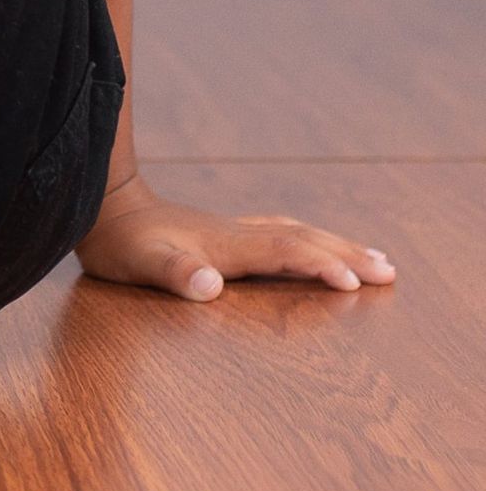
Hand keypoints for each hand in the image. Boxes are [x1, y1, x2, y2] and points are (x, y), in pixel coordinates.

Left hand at [74, 174, 397, 301]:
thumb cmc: (120, 242)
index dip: (319, 266)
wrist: (101, 204)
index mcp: (226, 245)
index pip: (285, 252)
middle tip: (390, 272)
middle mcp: (236, 235)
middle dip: (347, 255)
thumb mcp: (140, 263)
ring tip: (372, 258)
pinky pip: (281, 235)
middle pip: (303, 240)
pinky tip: (313, 246)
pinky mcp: (223, 234)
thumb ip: (175, 272)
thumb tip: (211, 286)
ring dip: (335, 245)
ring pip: (296, 234)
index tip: (354, 284)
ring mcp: (231, 231)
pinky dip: (309, 241)